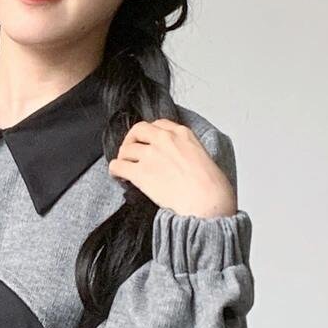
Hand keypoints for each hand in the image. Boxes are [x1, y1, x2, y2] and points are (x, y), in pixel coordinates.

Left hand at [109, 118, 236, 217]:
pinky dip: (115, 170)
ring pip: (126, 149)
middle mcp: (165, 140)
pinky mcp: (140, 172)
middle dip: (132, 140)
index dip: (150, 134)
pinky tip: (119, 177)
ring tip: (125, 168)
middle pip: (138, 130)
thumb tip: (180, 162)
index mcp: (183, 134)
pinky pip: (118, 166)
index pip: (159, 124)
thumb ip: (188, 153)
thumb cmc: (212, 188)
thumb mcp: (205, 158)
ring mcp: (151, 155)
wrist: (207, 203)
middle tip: (131, 151)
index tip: (148, 141)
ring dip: (124, 158)